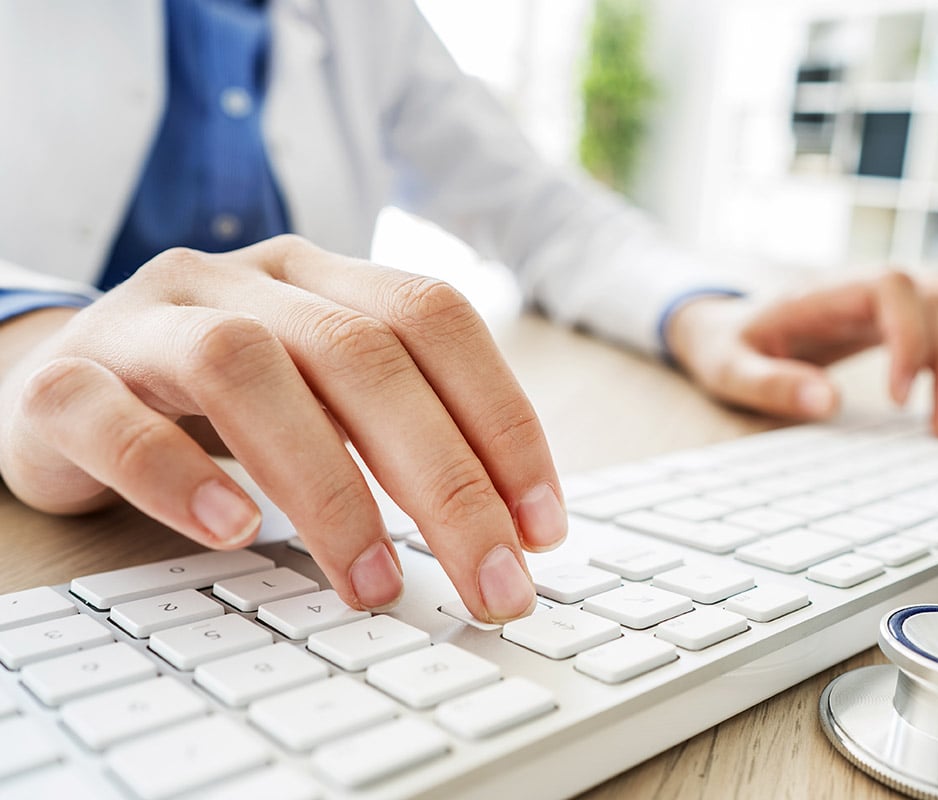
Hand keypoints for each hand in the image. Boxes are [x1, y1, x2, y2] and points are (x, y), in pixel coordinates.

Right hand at [0, 236, 565, 620]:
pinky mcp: (64, 381)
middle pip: (362, 354)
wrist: (63, 378)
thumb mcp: (322, 395)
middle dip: (446, 479)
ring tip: (376, 583)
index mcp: (320, 278)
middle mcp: (241, 281)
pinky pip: (110, 416)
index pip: (435, 318)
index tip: (543, 524)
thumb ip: (398, 432)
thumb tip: (507, 526)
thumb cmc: (219, 401)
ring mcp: (147, 321)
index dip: (502, 418)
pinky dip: (176, 476)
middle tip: (491, 583)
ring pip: (245, 367)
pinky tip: (230, 534)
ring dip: (327, 486)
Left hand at [664, 271, 937, 436]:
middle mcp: (860, 286)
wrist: (728, 330)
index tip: (897, 397)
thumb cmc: (729, 347)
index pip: (890, 287)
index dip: (909, 335)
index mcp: (820, 293)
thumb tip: (826, 403)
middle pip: (936, 294)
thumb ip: (771, 384)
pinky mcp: (894, 318)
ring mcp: (882, 299)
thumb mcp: (730, 371)